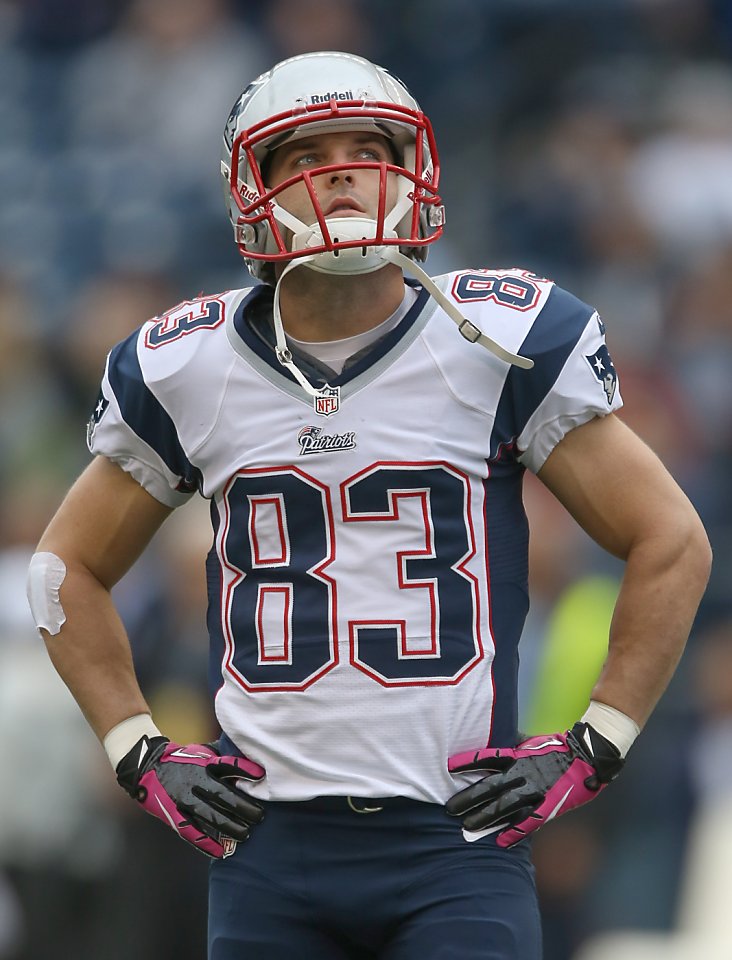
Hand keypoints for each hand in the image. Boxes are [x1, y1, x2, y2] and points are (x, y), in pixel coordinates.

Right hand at [116, 736, 264, 857]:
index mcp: (203, 764)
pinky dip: (206, 844)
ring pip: (210, 817)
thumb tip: (249, 761)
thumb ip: (222, 757)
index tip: (261, 776)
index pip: (227, 765)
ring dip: (229, 827)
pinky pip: (191, 832)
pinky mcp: (173, 815)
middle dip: (243, 807)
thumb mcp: (201, 752)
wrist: (147, 767)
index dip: (244, 770)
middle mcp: (194, 781)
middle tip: (260, 816)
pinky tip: (220, 852)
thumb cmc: (181, 759)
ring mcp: (183, 799)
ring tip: (246, 834)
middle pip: (223, 796)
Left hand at [446, 721, 623, 847]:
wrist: (588, 756)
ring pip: (504, 806)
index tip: (449, 766)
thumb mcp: (531, 743)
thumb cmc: (557, 748)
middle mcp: (524, 773)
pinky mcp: (549, 805)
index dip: (468, 761)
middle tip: (449, 808)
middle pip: (490, 786)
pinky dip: (514, 832)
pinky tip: (500, 841)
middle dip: (469, 798)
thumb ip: (512, 748)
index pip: (488, 757)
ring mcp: (536, 790)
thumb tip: (494, 744)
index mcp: (519, 756)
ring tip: (466, 827)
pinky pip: (529, 821)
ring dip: (485, 817)